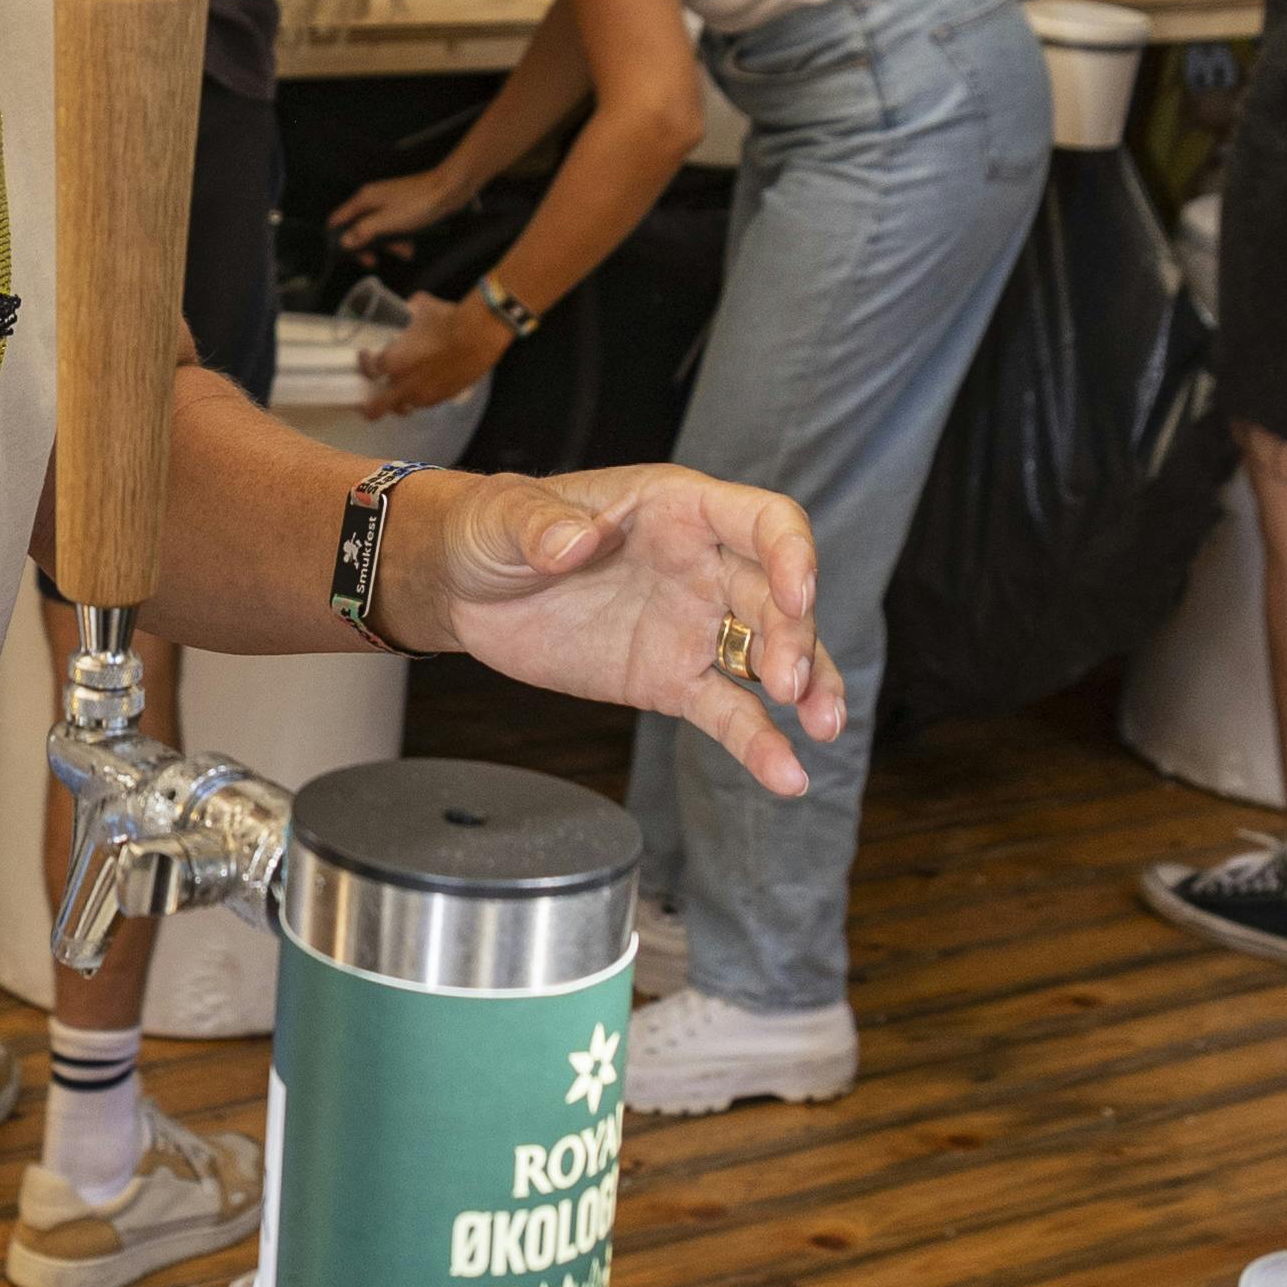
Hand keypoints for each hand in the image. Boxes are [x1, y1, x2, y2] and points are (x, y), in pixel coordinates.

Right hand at [328, 166, 465, 252]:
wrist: (449, 190)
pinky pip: (393, 228)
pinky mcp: (402, 209)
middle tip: (373, 260)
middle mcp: (372, 200)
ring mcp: (387, 204)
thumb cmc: (419, 202)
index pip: (338, 219)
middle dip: (368, 246)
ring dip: (389, 245)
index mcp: (364, 199)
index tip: (348, 255)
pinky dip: (400, 239)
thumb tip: (344, 242)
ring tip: (403, 252)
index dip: (339, 238)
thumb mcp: (387, 222)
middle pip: (358, 228)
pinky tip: (410, 247)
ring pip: (378, 230)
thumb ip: (363, 231)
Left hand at [359, 295, 505, 416]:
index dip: (365, 362)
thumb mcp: (422, 307)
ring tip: (396, 394)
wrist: (479, 335)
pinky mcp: (443, 398)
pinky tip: (423, 386)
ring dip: (395, 402)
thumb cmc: (447, 319)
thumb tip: (407, 307)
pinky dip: (418, 397)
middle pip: (376, 407)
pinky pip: (423, 403)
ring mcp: (424, 395)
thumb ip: (408, 309)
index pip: (369, 369)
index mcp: (393, 361)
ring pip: (401, 408)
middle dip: (366, 406)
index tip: (367, 355)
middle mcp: (404, 384)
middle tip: (363, 401)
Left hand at [382, 462, 842, 799]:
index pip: (763, 521)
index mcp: (678, 509)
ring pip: (771, 655)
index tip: (798, 598)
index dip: (792, 555)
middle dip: (796, 638)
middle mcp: (702, 565)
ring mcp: (693, 625)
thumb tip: (573, 542)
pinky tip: (787, 776)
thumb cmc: (492, 528)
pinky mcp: (672, 679)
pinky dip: (759, 742)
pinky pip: (728, 711)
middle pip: (777, 596)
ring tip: (822, 728)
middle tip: (790, 685)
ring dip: (809, 686)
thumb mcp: (504, 515)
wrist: (464, 588)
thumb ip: (540, 525)